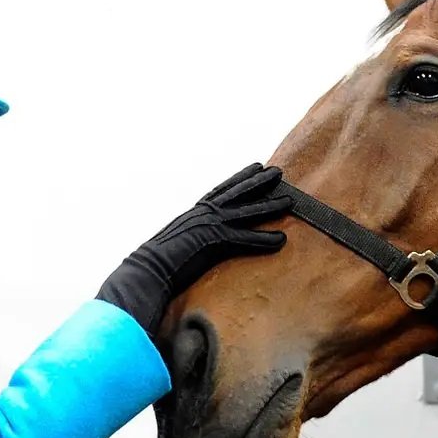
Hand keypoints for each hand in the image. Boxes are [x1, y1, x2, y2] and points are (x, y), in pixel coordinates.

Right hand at [96, 163, 291, 333]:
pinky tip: (281, 240)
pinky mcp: (213, 242)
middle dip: (259, 182)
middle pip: (238, 193)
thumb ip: (190, 236)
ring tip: (290, 200)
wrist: (147, 270)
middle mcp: (203, 214)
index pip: (222, 190)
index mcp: (195, 213)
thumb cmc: (158, 263)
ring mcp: (209, 226)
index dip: (240, 178)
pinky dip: (263, 239)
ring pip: (246, 212)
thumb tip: (195, 241)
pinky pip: (244, 239)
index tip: (256, 166)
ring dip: (269, 206)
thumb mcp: (177, 243)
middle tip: (279, 172)